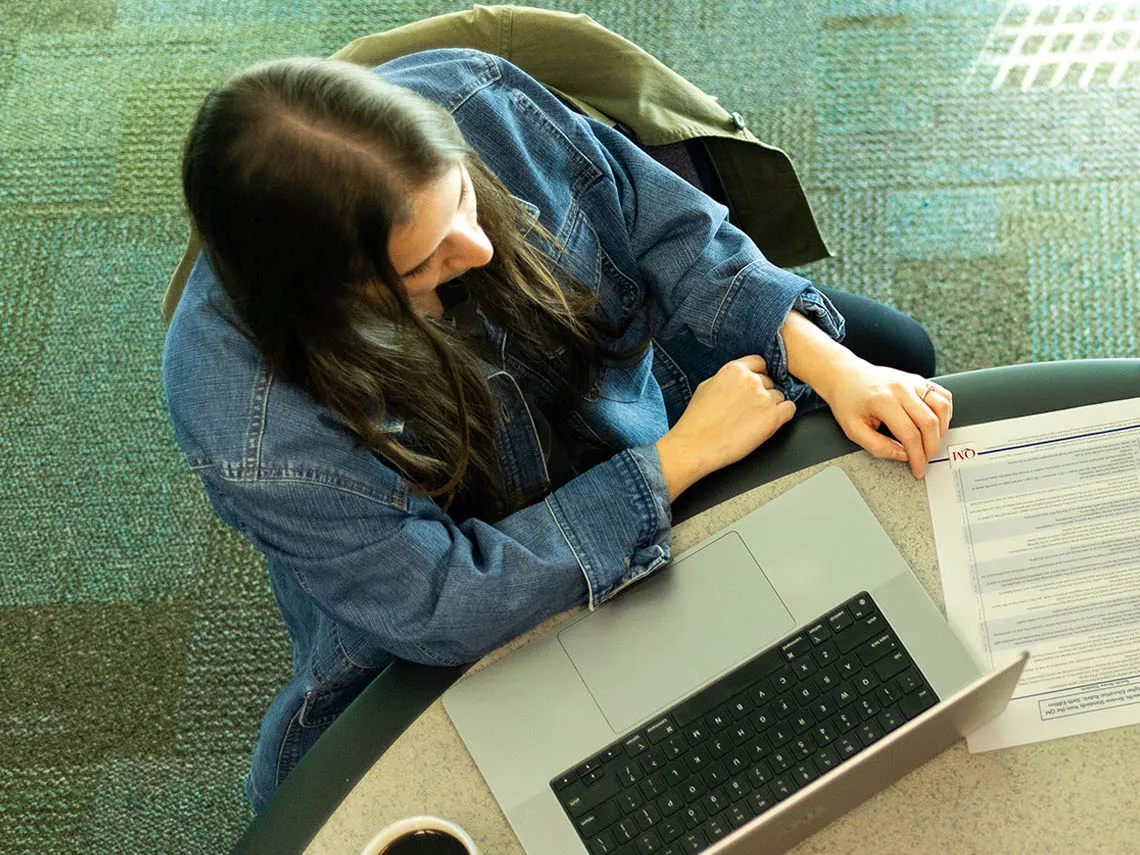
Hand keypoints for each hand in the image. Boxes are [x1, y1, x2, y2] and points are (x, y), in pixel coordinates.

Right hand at [656, 355, 795, 499]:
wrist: (695, 445)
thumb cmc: (697, 421)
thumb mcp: (706, 387)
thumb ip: (726, 378)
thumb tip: (739, 379)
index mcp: (734, 369)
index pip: (759, 363)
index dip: (759, 375)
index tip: (756, 386)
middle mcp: (751, 380)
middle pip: (770, 382)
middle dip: (762, 394)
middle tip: (749, 410)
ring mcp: (763, 398)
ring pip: (779, 396)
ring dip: (771, 407)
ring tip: (753, 420)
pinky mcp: (772, 417)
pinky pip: (790, 409)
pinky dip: (784, 416)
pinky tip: (770, 423)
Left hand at [818, 357, 951, 478]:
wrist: (845, 376)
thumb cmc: (847, 401)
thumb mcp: (853, 430)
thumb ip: (877, 447)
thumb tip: (903, 455)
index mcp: (883, 401)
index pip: (910, 434)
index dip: (917, 456)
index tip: (918, 469)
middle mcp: (901, 389)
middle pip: (929, 423)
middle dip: (931, 447)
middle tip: (925, 459)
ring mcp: (911, 382)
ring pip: (942, 407)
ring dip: (941, 430)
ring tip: (930, 442)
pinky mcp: (918, 379)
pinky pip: (943, 395)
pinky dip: (945, 412)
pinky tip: (936, 423)